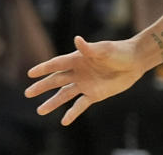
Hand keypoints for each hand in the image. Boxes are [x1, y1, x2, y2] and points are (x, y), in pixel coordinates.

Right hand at [25, 36, 141, 124]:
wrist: (135, 62)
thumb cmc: (119, 52)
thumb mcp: (105, 50)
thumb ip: (89, 48)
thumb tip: (77, 40)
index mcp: (78, 59)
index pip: (57, 64)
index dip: (44, 68)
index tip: (30, 73)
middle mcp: (79, 72)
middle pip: (56, 80)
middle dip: (42, 86)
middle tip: (27, 93)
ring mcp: (85, 84)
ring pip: (64, 94)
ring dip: (53, 102)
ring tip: (40, 111)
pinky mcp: (94, 94)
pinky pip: (80, 105)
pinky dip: (72, 113)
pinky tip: (64, 121)